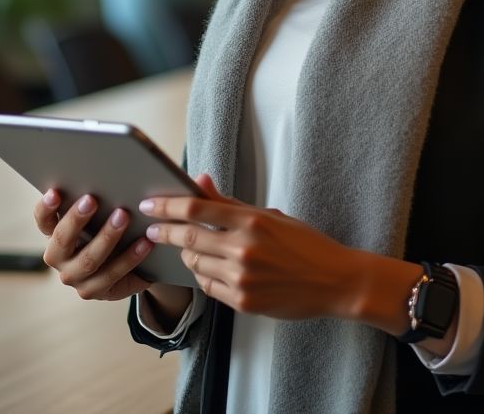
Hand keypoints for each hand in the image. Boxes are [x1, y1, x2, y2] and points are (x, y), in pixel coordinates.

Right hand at [34, 188, 157, 301]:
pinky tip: (145, 242)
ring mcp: (75, 277)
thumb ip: (97, 196)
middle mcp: (59, 257)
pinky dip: (130, 257)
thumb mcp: (101, 213)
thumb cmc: (109, 226)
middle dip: (76, 219)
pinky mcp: (94, 291)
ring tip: (123, 216)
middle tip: (92, 199)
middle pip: (61, 240)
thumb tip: (110, 167)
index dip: (46, 208)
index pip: (44, 220)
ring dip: (106, 237)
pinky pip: (113, 274)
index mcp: (55, 233)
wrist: (128, 262)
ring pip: (88, 259)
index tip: (55, 191)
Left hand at [139, 173, 362, 320]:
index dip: (168, 205)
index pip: (197, 209)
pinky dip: (203, 275)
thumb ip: (231, 203)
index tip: (149, 202)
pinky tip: (208, 267)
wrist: (334, 281)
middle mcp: (244, 250)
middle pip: (188, 238)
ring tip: (189, 246)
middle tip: (151, 227)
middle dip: (164, 231)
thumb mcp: (270, 216)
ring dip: (187, 253)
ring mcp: (242, 279)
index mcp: (252, 221)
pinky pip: (208, 287)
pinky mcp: (243, 303)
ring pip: (195, 264)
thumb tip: (200, 181)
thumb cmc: (305, 243)